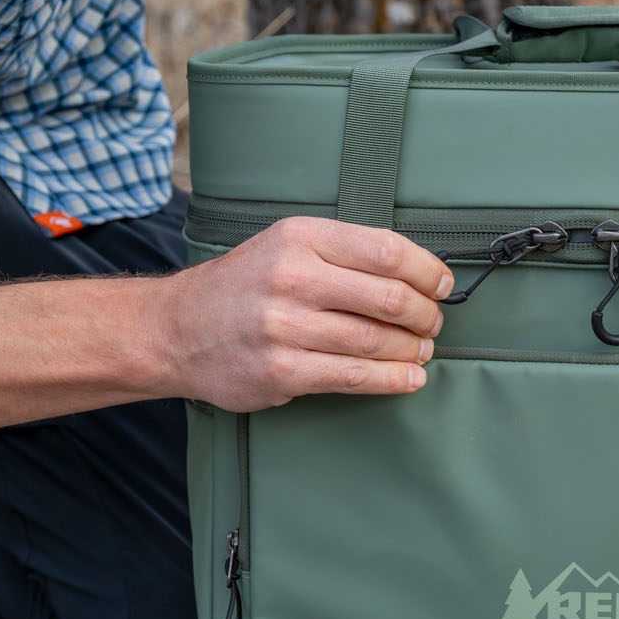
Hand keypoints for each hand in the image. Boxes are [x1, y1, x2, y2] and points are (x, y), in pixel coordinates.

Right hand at [158, 217, 451, 410]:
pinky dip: (392, 379)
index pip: (387, 251)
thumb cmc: (242, 287)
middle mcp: (293, 278)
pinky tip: (409, 377)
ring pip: (376, 340)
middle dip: (425, 315)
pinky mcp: (281, 371)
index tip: (442, 286)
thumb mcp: (285, 246)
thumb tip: (413, 274)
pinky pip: (354, 377)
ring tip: (422, 350)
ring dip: (412, 349)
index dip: (427, 271)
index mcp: (300, 238)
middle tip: (434, 323)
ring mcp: (285, 327)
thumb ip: (341, 254)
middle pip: (389, 298)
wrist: (175, 328)